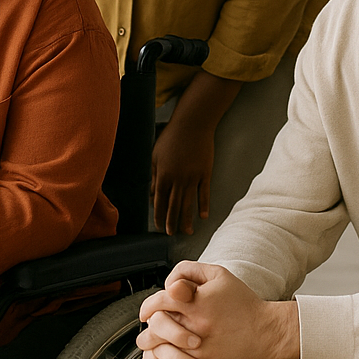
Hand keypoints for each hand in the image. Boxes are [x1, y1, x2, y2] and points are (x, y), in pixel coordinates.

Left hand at [135, 262, 299, 358]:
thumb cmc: (243, 302)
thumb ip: (188, 270)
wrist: (267, 331)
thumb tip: (168, 284)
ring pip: (158, 350)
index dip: (149, 305)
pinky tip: (163, 357)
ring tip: (152, 341)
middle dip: (149, 324)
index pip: (159, 301)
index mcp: (196, 302)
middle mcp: (195, 325)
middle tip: (150, 324)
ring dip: (151, 344)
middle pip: (155, 326)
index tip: (147, 311)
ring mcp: (198, 347)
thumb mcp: (218, 274)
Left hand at [152, 71, 240, 235]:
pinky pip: (204, 193)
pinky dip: (204, 206)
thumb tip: (152, 194)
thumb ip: (154, 175)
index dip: (159, 215)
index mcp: (163, 175)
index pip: (159, 200)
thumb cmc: (171, 137)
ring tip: (187, 232)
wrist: (193, 124)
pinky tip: (203, 217)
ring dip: (187, 219)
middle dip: (172, 221)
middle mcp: (177, 179)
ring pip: (189, 203)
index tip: (159, 226)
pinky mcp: (205, 174)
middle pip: (173, 205)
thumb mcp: (156, 155)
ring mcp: (193, 178)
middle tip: (171, 234)